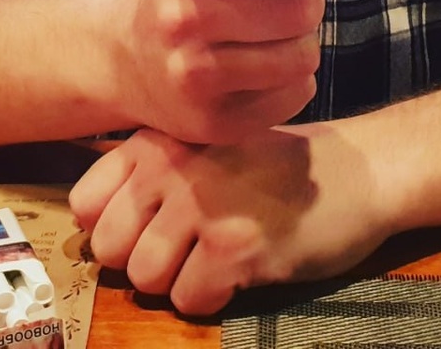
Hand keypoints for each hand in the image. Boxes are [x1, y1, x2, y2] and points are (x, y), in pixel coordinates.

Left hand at [69, 123, 389, 314]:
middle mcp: (175, 166)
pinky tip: (240, 268)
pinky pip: (188, 300)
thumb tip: (88, 223)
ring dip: (177, 281)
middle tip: (185, 247)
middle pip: (108, 248)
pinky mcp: (236, 247)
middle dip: (141, 260)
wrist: (357, 171)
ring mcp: (204, 205)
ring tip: (214, 256)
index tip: (144, 226)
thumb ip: (150, 171)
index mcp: (161, 140)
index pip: (84, 203)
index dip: (110, 227)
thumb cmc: (275, 166)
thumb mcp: (205, 148)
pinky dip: (211, 297)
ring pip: (145, 279)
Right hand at [122, 0, 339, 143]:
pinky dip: (294, 78)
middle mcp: (181, 24)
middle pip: (293, 9)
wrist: (133, 65)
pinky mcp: (217, 123)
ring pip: (302, 54)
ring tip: (273, 34)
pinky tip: (264, 69)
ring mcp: (196, 80)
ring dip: (301, 40)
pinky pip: (298, 93)